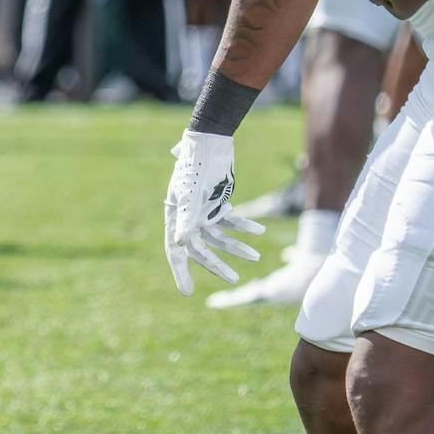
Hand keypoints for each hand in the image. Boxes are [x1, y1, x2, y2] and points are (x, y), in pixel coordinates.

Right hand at [162, 130, 263, 294]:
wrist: (211, 141)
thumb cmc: (196, 165)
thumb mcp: (191, 193)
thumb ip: (186, 218)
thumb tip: (179, 244)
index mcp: (175, 216)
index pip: (175, 249)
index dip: (180, 271)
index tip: (187, 291)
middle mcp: (188, 217)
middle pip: (201, 248)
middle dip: (217, 264)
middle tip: (233, 279)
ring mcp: (204, 211)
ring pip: (221, 237)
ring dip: (237, 247)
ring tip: (255, 256)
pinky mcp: (219, 203)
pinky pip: (232, 222)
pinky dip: (245, 226)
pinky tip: (259, 231)